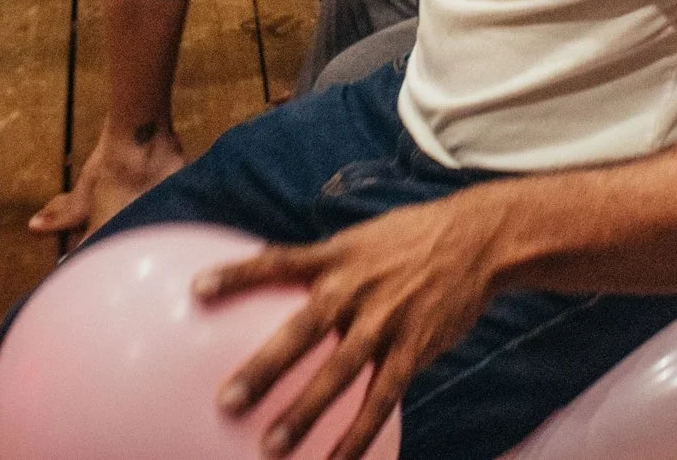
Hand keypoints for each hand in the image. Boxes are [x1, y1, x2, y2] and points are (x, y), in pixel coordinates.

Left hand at [201, 192, 505, 459]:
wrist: (479, 239)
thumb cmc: (411, 239)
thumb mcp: (361, 238)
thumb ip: (321, 263)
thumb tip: (272, 274)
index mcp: (337, 257)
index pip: (278, 262)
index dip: (238, 275)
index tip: (197, 290)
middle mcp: (356, 289)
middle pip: (301, 330)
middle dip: (263, 367)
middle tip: (226, 401)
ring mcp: (386, 321)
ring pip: (339, 373)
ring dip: (304, 412)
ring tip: (270, 447)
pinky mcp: (414, 348)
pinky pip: (382, 398)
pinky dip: (359, 433)